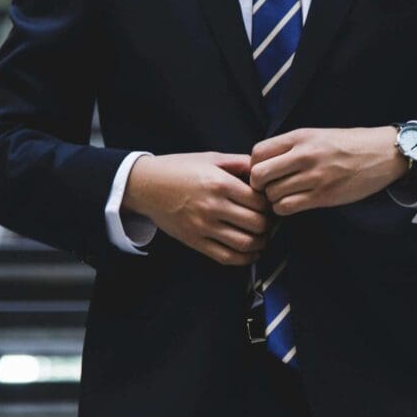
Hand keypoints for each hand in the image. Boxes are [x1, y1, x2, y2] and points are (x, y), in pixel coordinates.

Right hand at [123, 152, 271, 265]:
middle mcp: (213, 206)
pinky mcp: (195, 241)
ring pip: (245, 243)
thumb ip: (239, 163)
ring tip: (263, 237)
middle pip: (257, 224)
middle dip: (269, 224)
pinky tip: (251, 252)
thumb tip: (264, 169)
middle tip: (270, 221)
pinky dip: (245, 259)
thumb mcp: (210, 158)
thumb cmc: (179, 168)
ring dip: (261, 243)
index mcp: (219, 183)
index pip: (259, 201)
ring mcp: (203, 226)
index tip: (271, 203)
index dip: (270, 204)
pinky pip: (226, 257)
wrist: (146, 185)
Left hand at [249, 126, 408, 215]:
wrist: (382, 153)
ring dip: (273, 199)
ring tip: (284, 195)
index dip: (254, 165)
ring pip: (272, 194)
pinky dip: (284, 209)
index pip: (257, 152)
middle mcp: (304, 155)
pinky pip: (287, 207)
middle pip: (259, 175)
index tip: (264, 172)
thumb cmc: (348, 144)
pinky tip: (293, 203)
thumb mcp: (316, 135)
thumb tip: (261, 162)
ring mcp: (314, 177)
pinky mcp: (323, 196)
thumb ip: (290, 146)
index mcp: (300, 137)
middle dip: (258, 185)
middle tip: (268, 188)